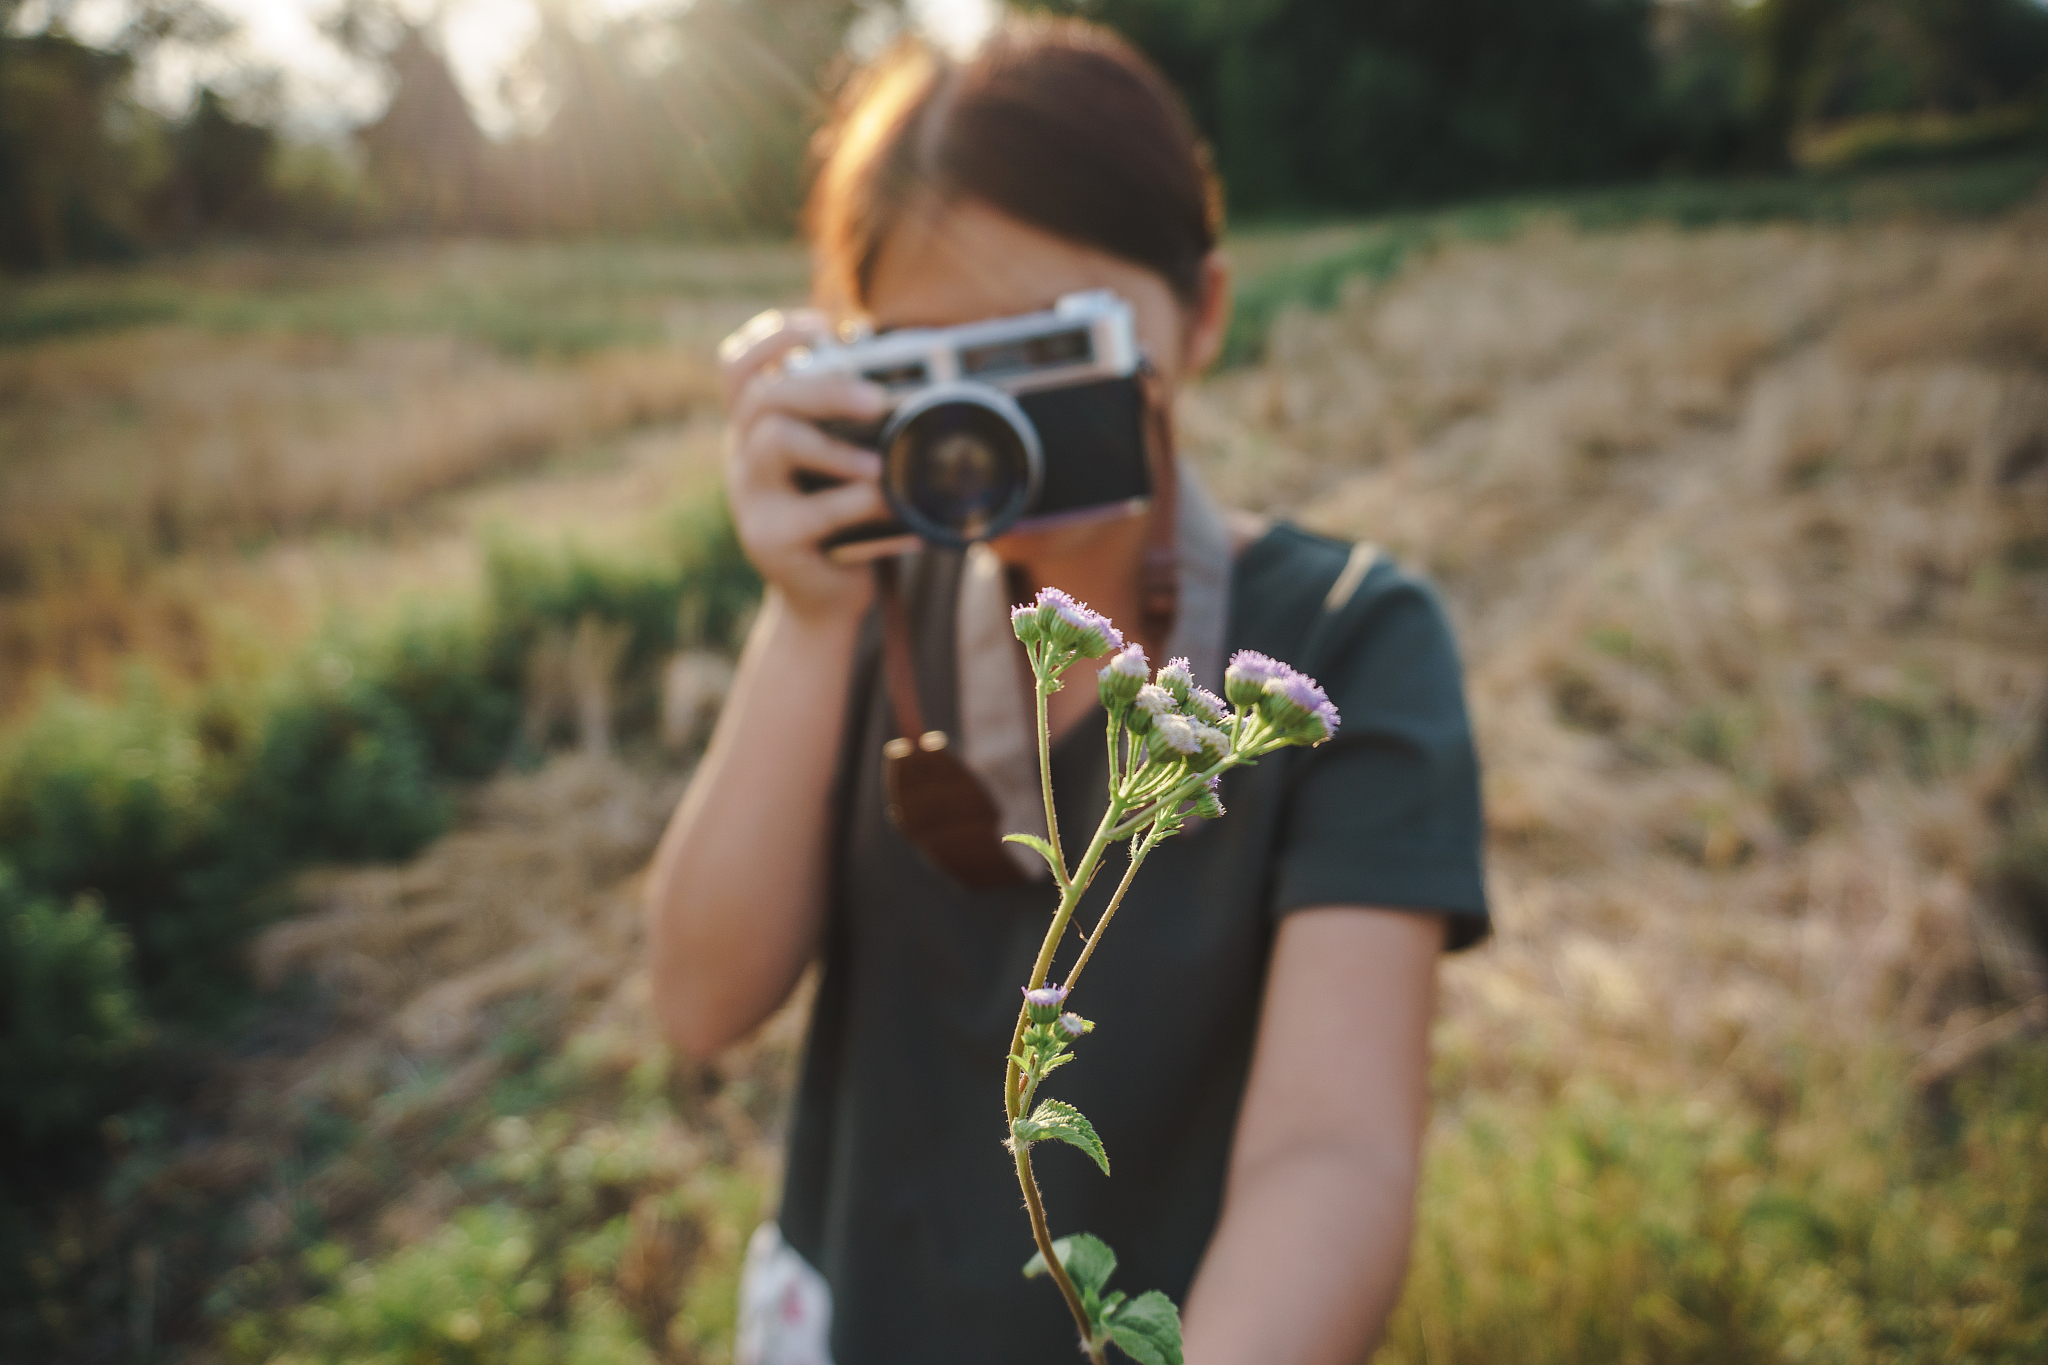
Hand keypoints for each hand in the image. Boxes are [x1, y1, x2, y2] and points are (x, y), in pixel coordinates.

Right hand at [718, 308, 897, 622]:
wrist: (822, 600)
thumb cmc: (842, 521)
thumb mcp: (838, 466)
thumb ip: (852, 426)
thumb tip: (912, 379)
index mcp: (756, 428)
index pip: (738, 366)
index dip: (772, 336)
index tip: (821, 327)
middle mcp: (743, 454)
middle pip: (763, 394)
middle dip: (821, 385)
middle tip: (875, 399)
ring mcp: (751, 497)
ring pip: (775, 441)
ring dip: (833, 445)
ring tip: (879, 463)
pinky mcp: (771, 539)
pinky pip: (815, 511)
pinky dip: (860, 502)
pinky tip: (894, 503)